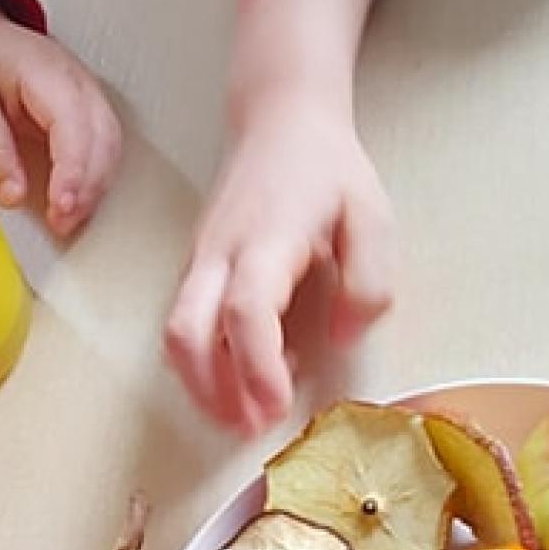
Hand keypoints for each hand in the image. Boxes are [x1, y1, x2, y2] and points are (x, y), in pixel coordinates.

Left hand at [0, 1, 122, 237]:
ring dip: (95, 187)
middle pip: (103, 140)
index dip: (73, 172)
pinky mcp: (87, 113)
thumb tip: (14, 195)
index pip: (75, 127)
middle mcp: (79, 84)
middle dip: (88, 187)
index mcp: (48, 74)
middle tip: (61, 223)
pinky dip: (95, 178)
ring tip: (67, 221)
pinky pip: (104, 148)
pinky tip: (75, 201)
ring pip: (111, 147)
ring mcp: (89, 97)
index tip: (61, 206)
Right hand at [165, 94, 397, 435]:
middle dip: (212, 392)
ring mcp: (199, 260)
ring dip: (205, 385)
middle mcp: (219, 253)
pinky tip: (251, 369)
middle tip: (252, 429)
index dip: (256, 367)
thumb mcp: (372, 218)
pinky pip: (185, 323)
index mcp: (266, 240)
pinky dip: (207, 361)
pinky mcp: (195, 268)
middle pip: (186, 333)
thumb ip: (368, 283)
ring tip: (250, 414)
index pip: (244, 311)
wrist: (280, 120)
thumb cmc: (328, 170)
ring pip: (176, 335)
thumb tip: (339, 337)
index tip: (278, 407)